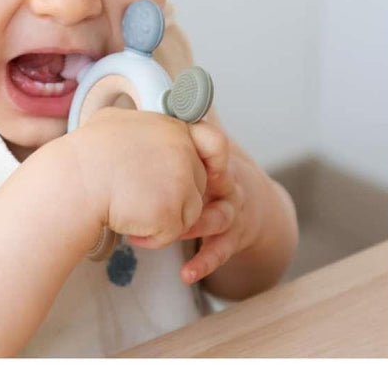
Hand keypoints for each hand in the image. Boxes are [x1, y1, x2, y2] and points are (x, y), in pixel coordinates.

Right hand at [65, 107, 206, 248]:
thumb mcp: (115, 121)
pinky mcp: (172, 211)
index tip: (211, 177)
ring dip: (161, 220)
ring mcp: (180, 182)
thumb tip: (140, 126)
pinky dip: (151, 237)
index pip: (215, 144)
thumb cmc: (84, 153)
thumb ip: (141, 125)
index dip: (214, 163)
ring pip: (188, 213)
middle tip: (139, 199)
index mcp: (174, 128)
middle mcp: (184, 152)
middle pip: (197, 185)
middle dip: (174, 198)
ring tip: (128, 212)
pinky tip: (128, 227)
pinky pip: (171, 234)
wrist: (72, 180)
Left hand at [127, 120, 262, 285]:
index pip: (213, 148)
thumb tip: (134, 114)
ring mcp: (231, 212)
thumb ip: (173, 139)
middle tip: (160, 196)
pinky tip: (186, 273)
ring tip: (171, 234)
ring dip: (193, 227)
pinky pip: (220, 251)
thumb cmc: (210, 177)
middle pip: (216, 182)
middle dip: (192, 190)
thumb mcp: (198, 155)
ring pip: (218, 218)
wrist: (254, 206)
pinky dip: (203, 263)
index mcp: (215, 161)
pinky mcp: (231, 238)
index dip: (198, 150)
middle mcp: (227, 184)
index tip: (175, 149)